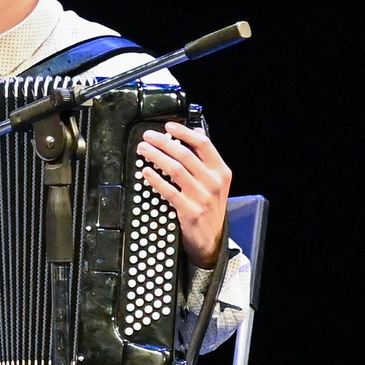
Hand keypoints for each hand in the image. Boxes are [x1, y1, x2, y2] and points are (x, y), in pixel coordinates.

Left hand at [138, 122, 231, 267]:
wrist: (212, 238)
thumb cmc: (210, 206)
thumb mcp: (215, 181)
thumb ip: (205, 159)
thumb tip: (194, 133)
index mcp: (221, 171)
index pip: (204, 144)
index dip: (185, 132)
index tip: (169, 126)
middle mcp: (214, 182)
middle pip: (185, 154)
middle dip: (164, 142)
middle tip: (148, 137)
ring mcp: (202, 197)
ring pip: (175, 169)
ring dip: (156, 156)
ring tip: (143, 150)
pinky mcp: (190, 211)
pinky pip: (169, 191)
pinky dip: (155, 179)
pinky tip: (145, 172)